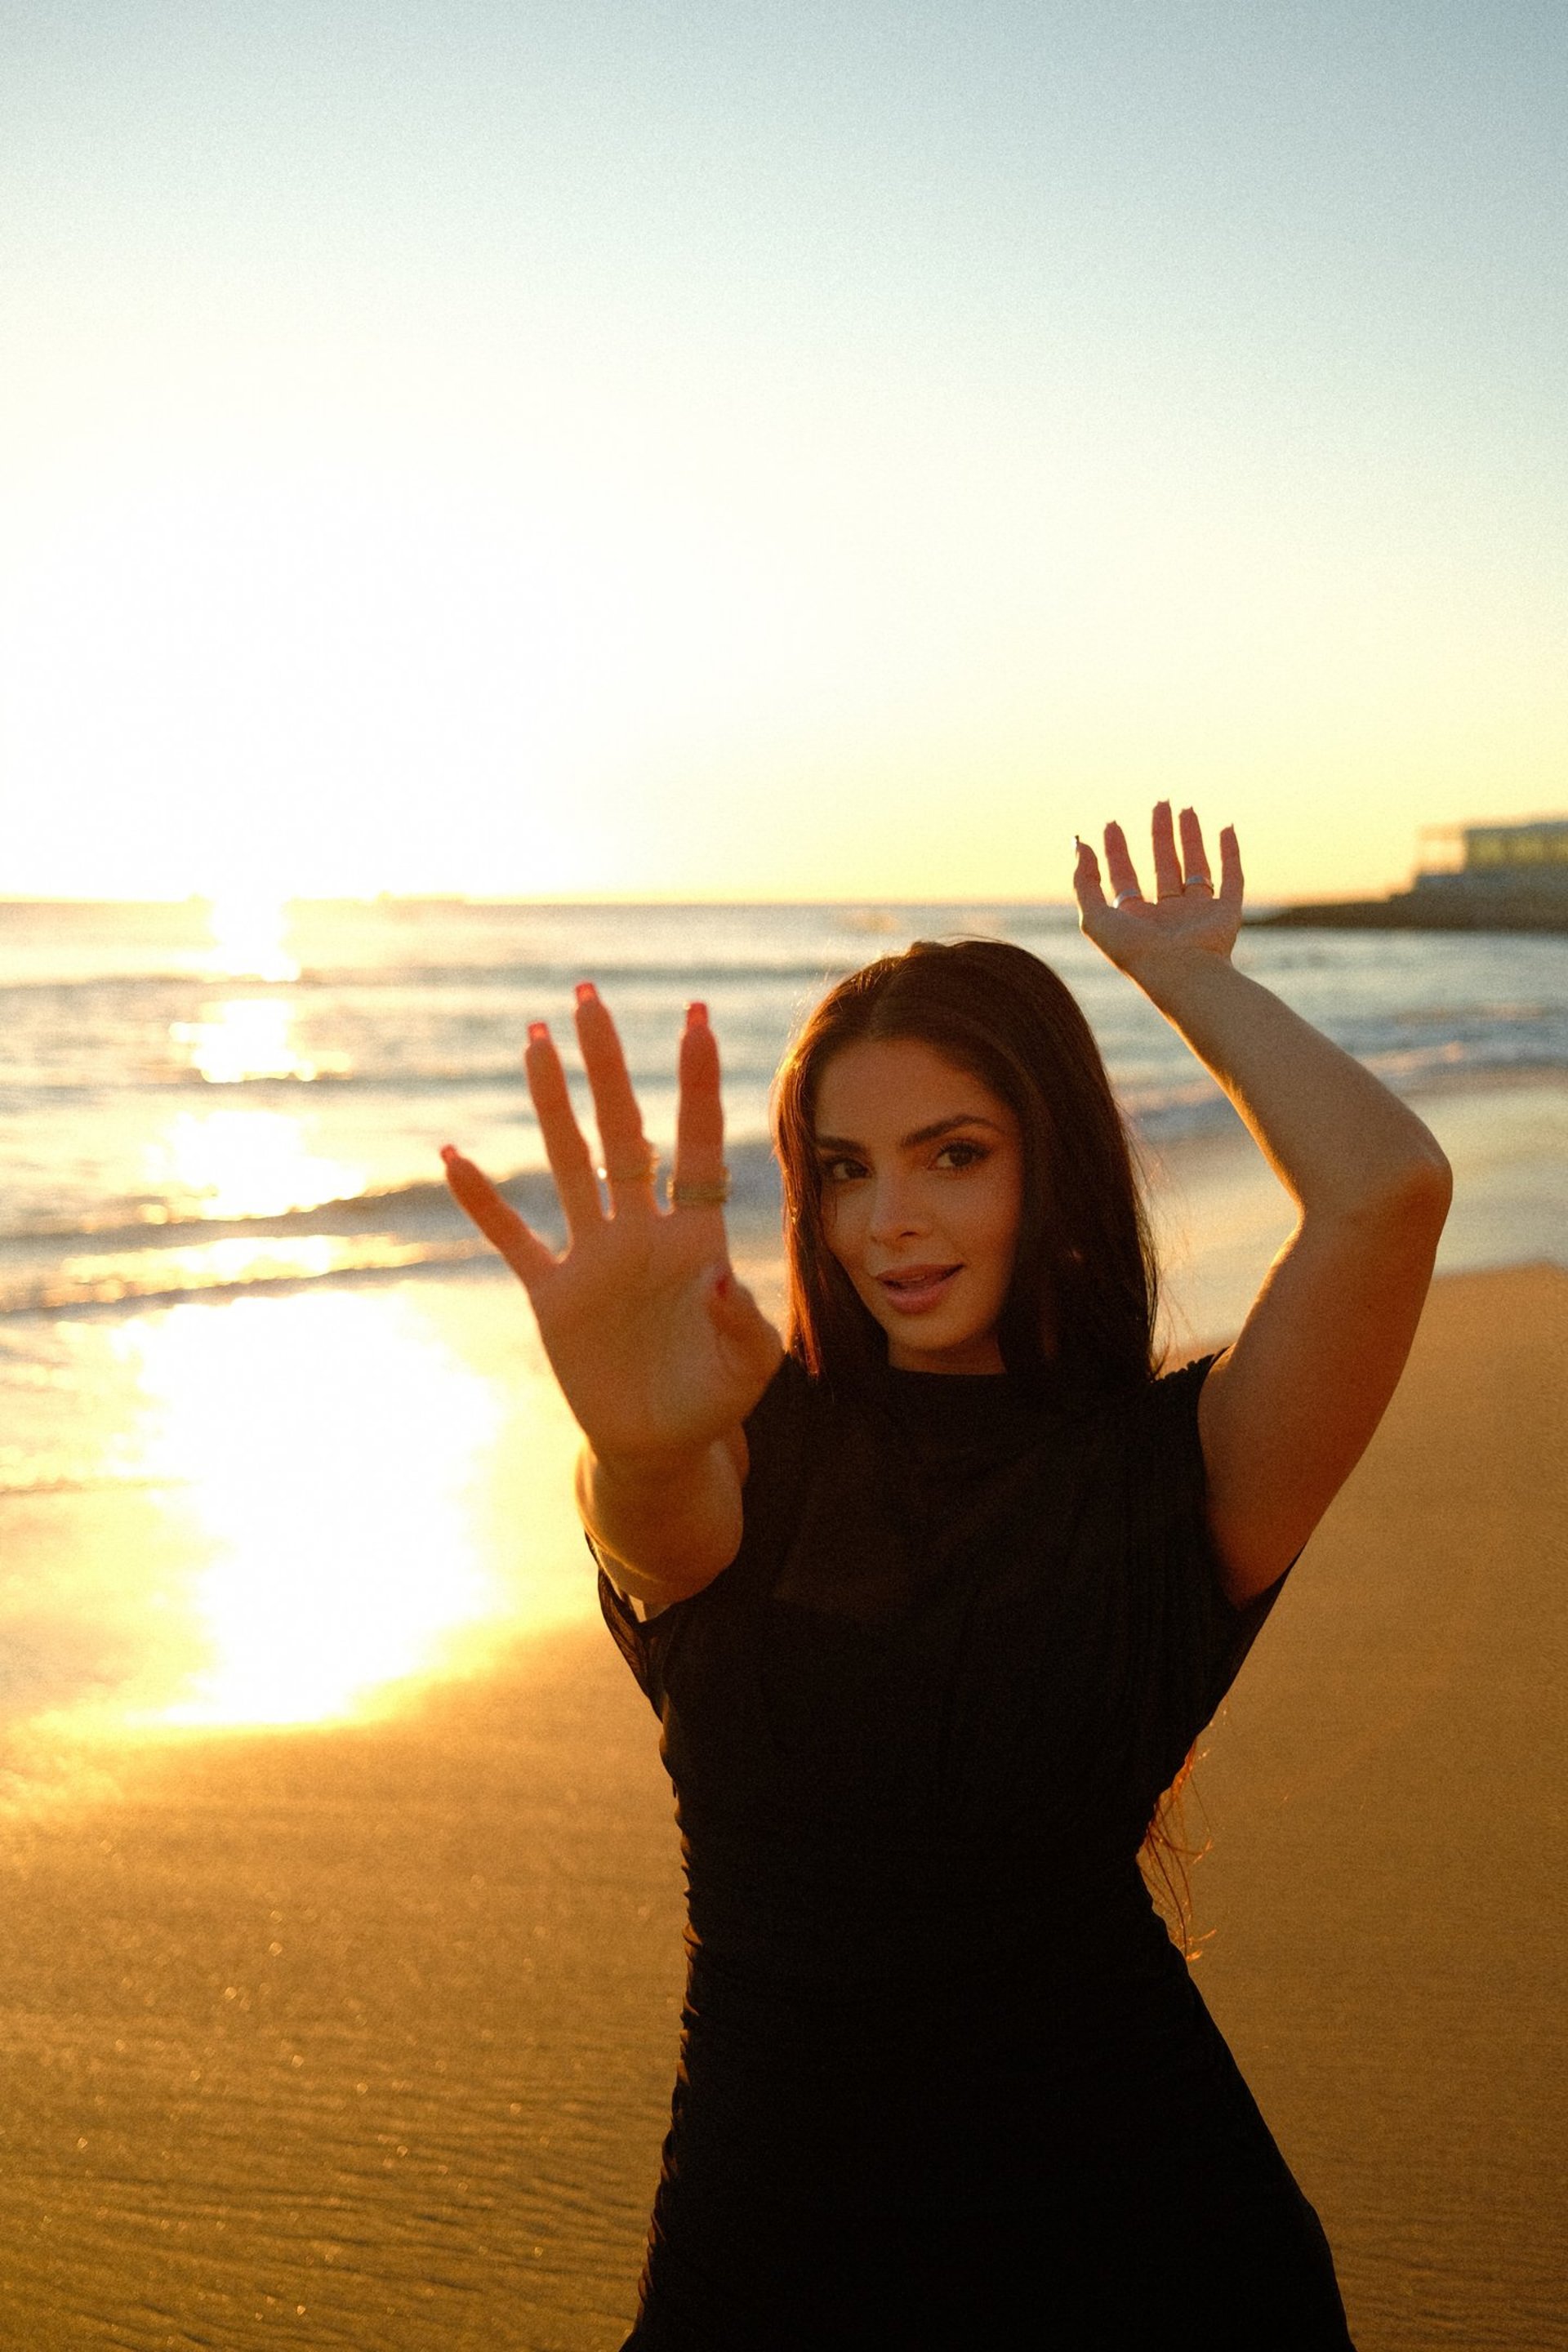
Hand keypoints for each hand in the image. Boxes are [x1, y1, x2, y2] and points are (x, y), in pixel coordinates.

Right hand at [441, 988, 782, 1468]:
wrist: (660, 1445)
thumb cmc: (712, 1400)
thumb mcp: (745, 1370)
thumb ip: (745, 1328)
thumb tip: (719, 1282)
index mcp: (696, 1239)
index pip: (697, 1146)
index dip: (697, 1086)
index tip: (695, 1019)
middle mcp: (642, 1232)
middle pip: (623, 1132)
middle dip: (607, 1066)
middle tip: (590, 996)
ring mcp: (593, 1258)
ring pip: (569, 1165)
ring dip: (552, 1105)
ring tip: (536, 1041)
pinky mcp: (553, 1295)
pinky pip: (512, 1239)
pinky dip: (483, 1203)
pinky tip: (453, 1156)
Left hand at [1074, 803, 1242, 982]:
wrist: (1182, 975)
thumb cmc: (1136, 952)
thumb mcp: (1095, 918)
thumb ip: (1084, 882)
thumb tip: (1079, 845)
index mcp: (1136, 921)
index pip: (1124, 879)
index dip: (1116, 851)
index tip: (1112, 824)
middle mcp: (1168, 917)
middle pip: (1163, 867)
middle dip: (1160, 835)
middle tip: (1160, 804)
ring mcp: (1198, 915)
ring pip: (1196, 867)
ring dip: (1192, 838)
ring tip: (1187, 808)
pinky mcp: (1226, 914)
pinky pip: (1232, 879)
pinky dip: (1231, 854)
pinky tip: (1226, 828)